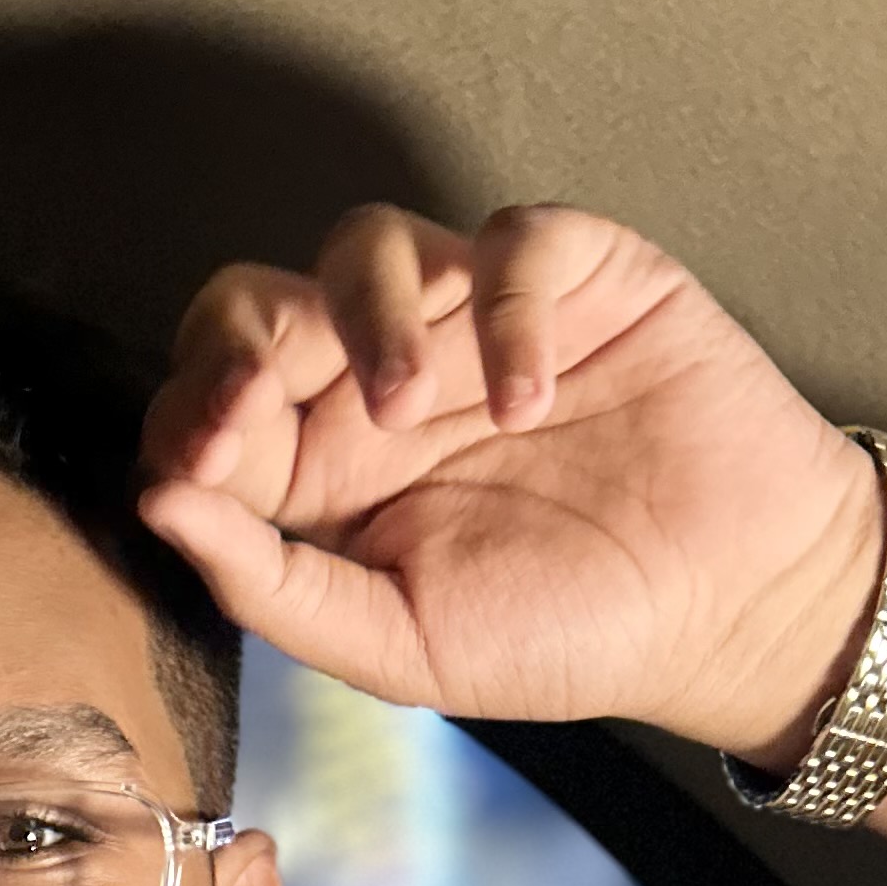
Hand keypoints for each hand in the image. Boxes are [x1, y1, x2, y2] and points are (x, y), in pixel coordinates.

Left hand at [137, 204, 886, 767]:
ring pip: (365, 243)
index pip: (208, 408)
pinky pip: (510, 240)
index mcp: (321, 474)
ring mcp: (472, 321)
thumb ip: (272, 585)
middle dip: (240, 340)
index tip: (200, 464)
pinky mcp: (574, 278)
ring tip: (411, 403)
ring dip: (366, 313)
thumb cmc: (566, 634)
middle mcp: (379, 383)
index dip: (187, 418)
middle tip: (259, 399)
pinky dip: (505, 307)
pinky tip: (531, 398)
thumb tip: (154, 504)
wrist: (732, 609)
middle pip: (258, 304)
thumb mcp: (400, 645)